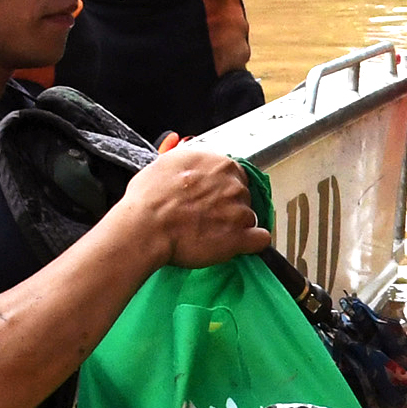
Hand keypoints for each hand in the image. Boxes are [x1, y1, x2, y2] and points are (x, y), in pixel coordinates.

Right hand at [116, 142, 273, 269]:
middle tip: (208, 216)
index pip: (235, 173)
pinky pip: (260, 239)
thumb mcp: (166, 164)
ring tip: (213, 232)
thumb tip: (194, 170)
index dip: (224, 187)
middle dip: (229, 206)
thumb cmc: (148, 199)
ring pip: (249, 217)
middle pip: (243, 195)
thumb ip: (190, 165)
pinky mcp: (241, 236)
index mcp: (218, 163)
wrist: (146, 227)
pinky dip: (252, 242)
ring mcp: (240, 210)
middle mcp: (233, 183)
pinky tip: (238, 244)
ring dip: (236, 225)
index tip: (213, 197)